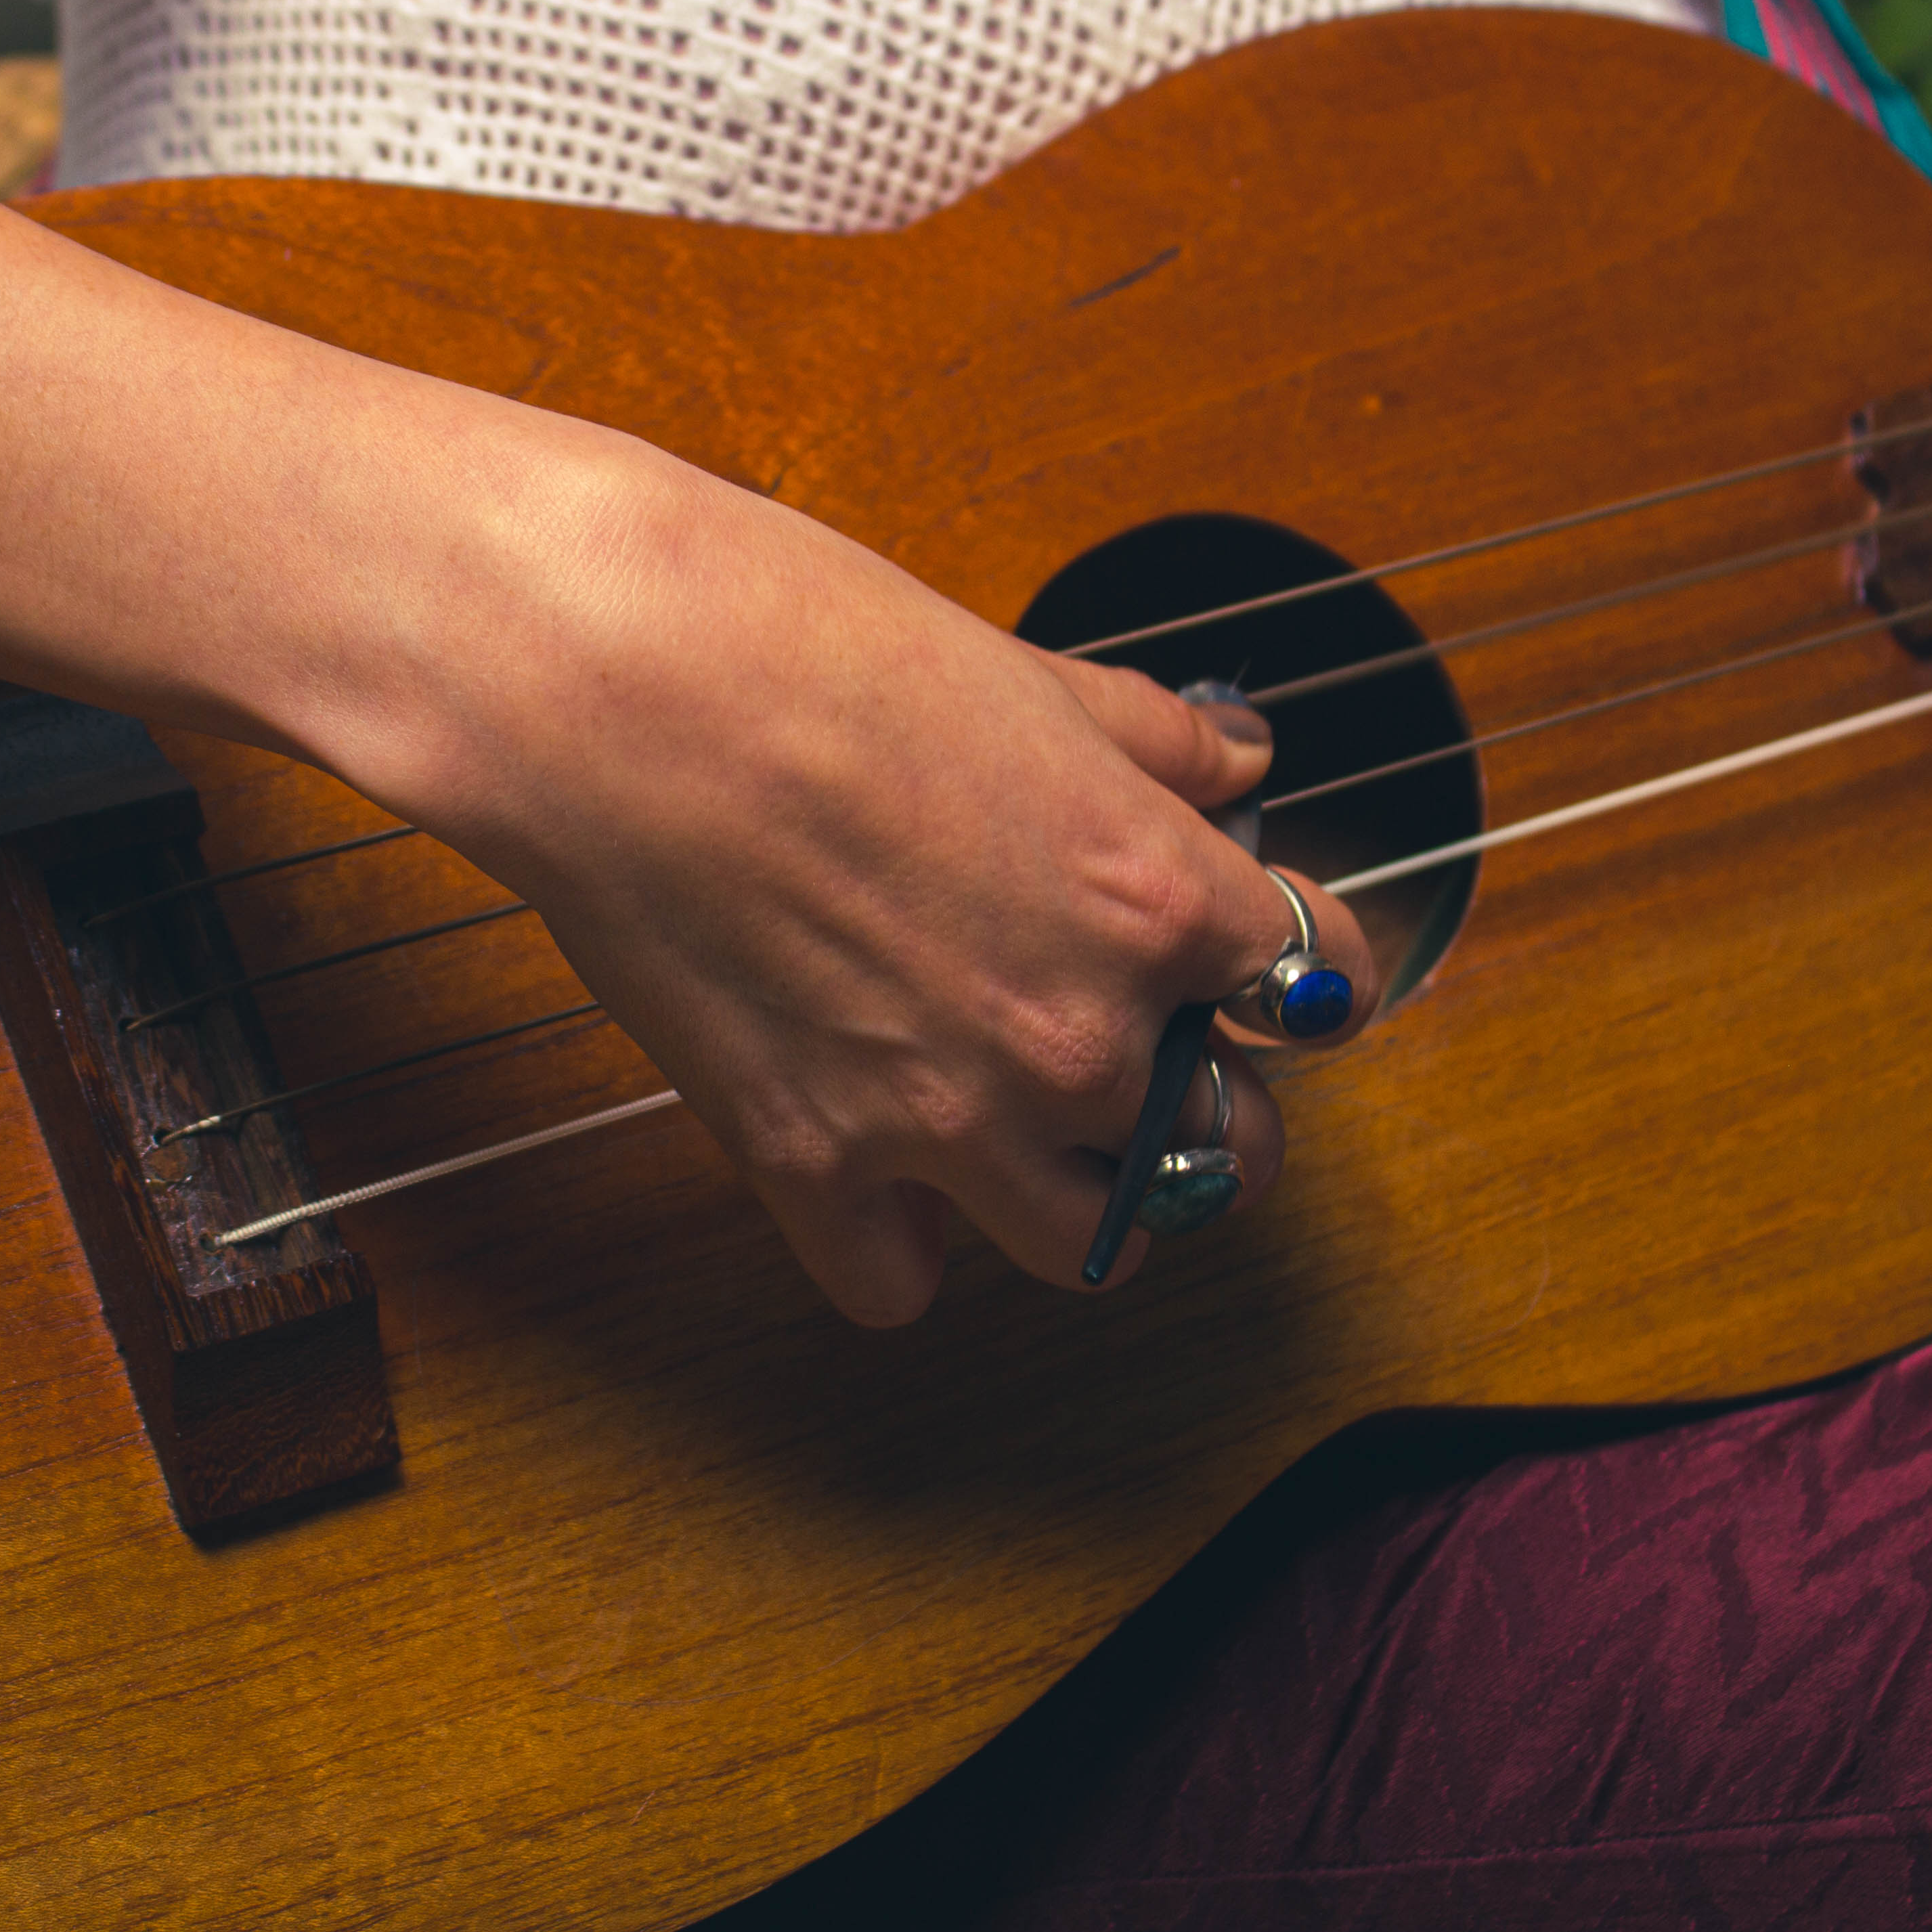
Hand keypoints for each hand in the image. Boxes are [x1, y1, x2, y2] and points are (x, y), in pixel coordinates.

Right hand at [308, 408, 1379, 1323]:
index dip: (1287, 965)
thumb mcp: (1027, 676)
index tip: (1249, 959)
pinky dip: (896, 1244)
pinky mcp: (813, 1166)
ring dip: (1079, 1195)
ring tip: (1035, 1136)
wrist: (619, 689)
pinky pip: (899, 1283)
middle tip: (1152, 1059)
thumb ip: (1151, 743)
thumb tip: (1233, 761)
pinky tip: (883, 1176)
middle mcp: (1076, 1032)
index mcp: (1155, 897)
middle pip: (1227, 1146)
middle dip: (1204, 1103)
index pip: (1312, 982)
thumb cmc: (808, 648)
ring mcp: (948, 1119)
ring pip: (1092, 1244)